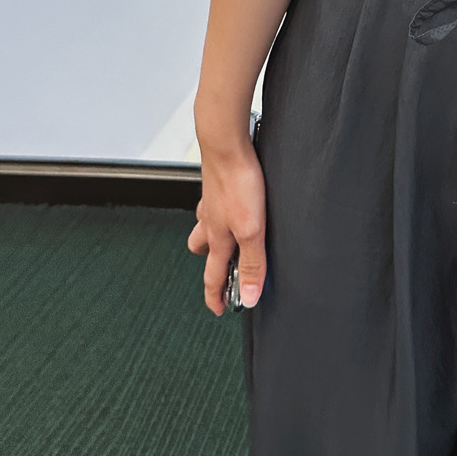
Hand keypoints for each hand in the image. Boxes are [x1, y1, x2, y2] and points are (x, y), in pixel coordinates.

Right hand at [187, 140, 266, 315]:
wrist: (227, 145)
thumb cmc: (237, 183)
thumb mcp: (252, 230)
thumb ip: (253, 263)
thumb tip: (248, 297)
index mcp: (218, 238)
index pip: (214, 276)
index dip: (216, 297)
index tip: (218, 310)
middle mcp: (210, 222)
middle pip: (203, 249)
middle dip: (212, 262)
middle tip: (226, 269)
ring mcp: (211, 202)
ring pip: (205, 225)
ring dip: (213, 234)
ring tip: (231, 235)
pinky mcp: (216, 184)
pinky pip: (213, 203)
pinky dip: (220, 208)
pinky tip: (234, 201)